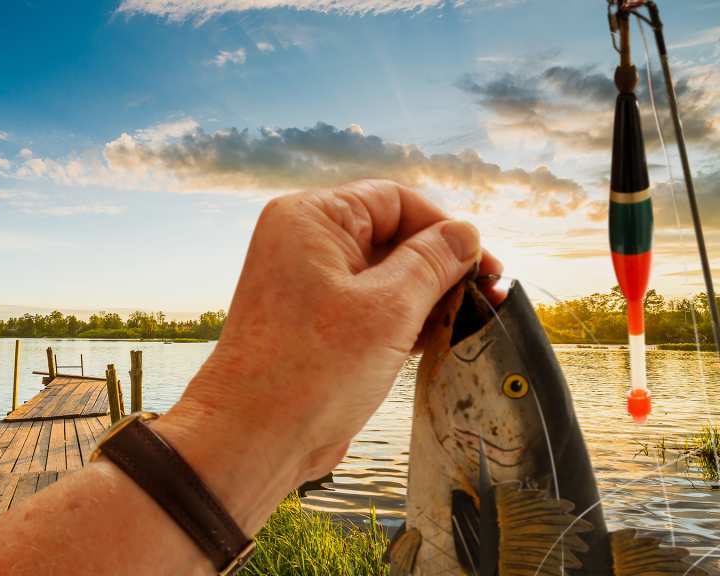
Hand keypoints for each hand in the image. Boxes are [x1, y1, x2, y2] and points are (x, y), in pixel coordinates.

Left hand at [154, 179, 501, 537]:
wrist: (253, 438)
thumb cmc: (310, 370)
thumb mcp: (388, 308)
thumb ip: (432, 263)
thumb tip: (465, 233)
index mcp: (311, 219)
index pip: (394, 201)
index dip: (444, 228)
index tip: (482, 262)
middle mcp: (304, 244)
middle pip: (390, 236)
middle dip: (440, 266)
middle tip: (486, 295)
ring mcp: (307, 284)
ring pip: (383, 275)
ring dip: (425, 297)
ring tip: (466, 321)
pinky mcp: (314, 322)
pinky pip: (367, 306)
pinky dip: (401, 320)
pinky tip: (434, 340)